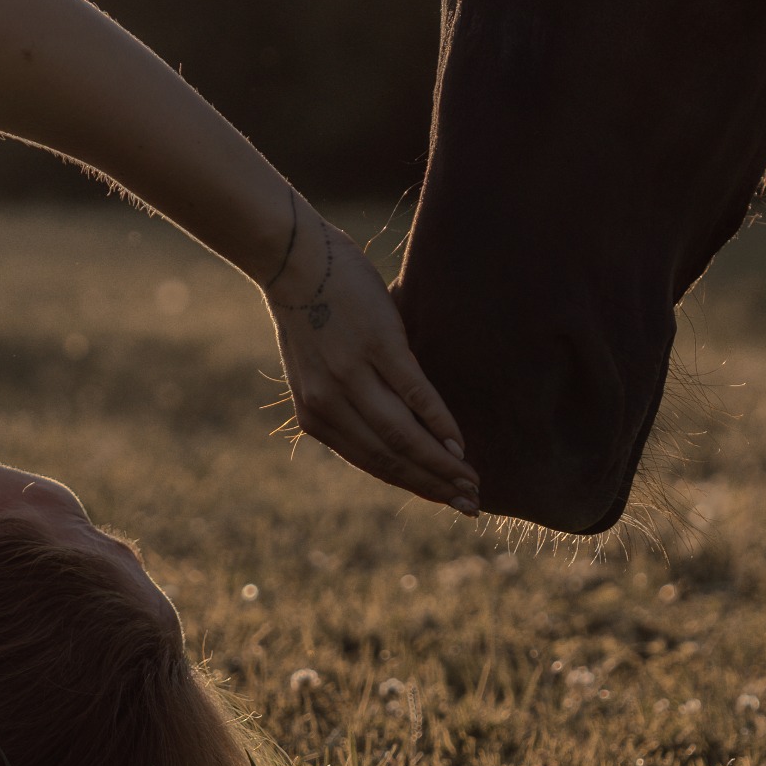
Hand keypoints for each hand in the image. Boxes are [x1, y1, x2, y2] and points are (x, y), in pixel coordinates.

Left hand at [263, 205, 480, 512]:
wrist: (294, 261)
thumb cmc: (312, 312)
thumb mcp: (319, 370)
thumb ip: (349, 402)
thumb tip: (396, 427)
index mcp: (316, 416)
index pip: (372, 463)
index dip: (412, 486)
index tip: (443, 501)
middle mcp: (330, 405)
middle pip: (390, 458)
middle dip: (433, 485)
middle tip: (469, 503)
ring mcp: (353, 377)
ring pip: (403, 436)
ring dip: (441, 463)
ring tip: (470, 479)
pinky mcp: (378, 347)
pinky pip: (415, 395)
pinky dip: (439, 423)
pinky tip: (459, 443)